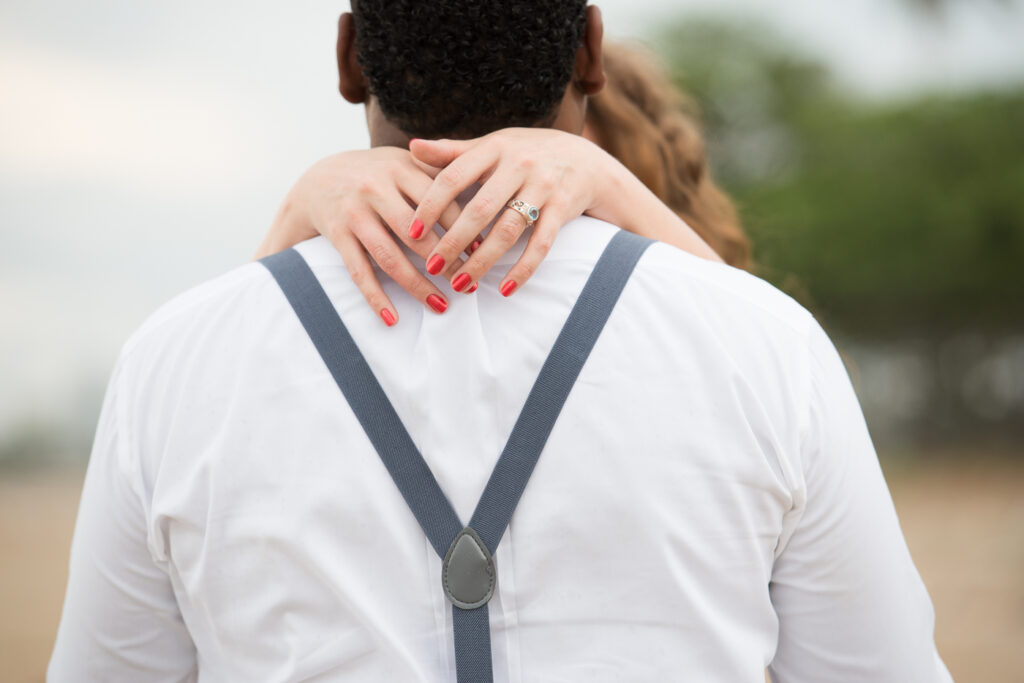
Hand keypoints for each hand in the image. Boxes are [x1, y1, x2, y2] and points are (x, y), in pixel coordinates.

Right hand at [256, 147, 464, 324]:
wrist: (319, 179)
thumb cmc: (376, 174)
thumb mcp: (403, 162)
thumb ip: (438, 171)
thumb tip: (485, 197)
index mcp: (400, 168)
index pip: (439, 202)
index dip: (463, 228)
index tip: (481, 252)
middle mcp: (376, 188)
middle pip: (417, 233)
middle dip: (446, 262)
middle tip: (468, 286)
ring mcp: (355, 213)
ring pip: (390, 256)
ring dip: (417, 286)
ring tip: (441, 306)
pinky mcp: (338, 233)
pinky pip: (358, 271)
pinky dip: (375, 297)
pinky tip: (391, 318)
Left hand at [408, 129, 615, 296]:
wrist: (586, 159)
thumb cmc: (526, 154)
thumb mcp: (492, 146)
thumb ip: (452, 152)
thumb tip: (411, 147)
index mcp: (494, 148)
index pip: (454, 176)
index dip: (431, 205)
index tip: (412, 232)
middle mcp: (519, 165)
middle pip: (480, 208)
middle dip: (453, 241)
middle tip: (431, 267)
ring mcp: (543, 187)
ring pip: (508, 231)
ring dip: (482, 261)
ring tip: (460, 284)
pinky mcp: (562, 208)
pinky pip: (541, 245)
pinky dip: (523, 269)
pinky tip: (505, 290)